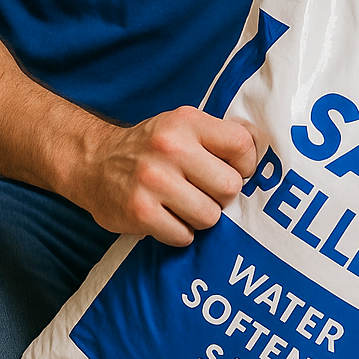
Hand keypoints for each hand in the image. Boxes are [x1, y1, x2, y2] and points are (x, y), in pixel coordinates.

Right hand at [70, 107, 262, 243]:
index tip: (232, 171)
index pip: (242, 145)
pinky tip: (166, 217)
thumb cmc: (149, 147)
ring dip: (201, 217)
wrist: (92, 163)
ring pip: (209, 217)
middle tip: (205, 193)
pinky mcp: (140, 212)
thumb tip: (266, 152)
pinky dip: (179, 233)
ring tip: (183, 205)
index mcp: (186, 122)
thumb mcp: (180, 126)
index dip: (245, 165)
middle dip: (221, 197)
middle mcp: (170, 148)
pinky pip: (184, 236)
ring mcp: (153, 181)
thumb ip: (217, 136)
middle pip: (229, 187)